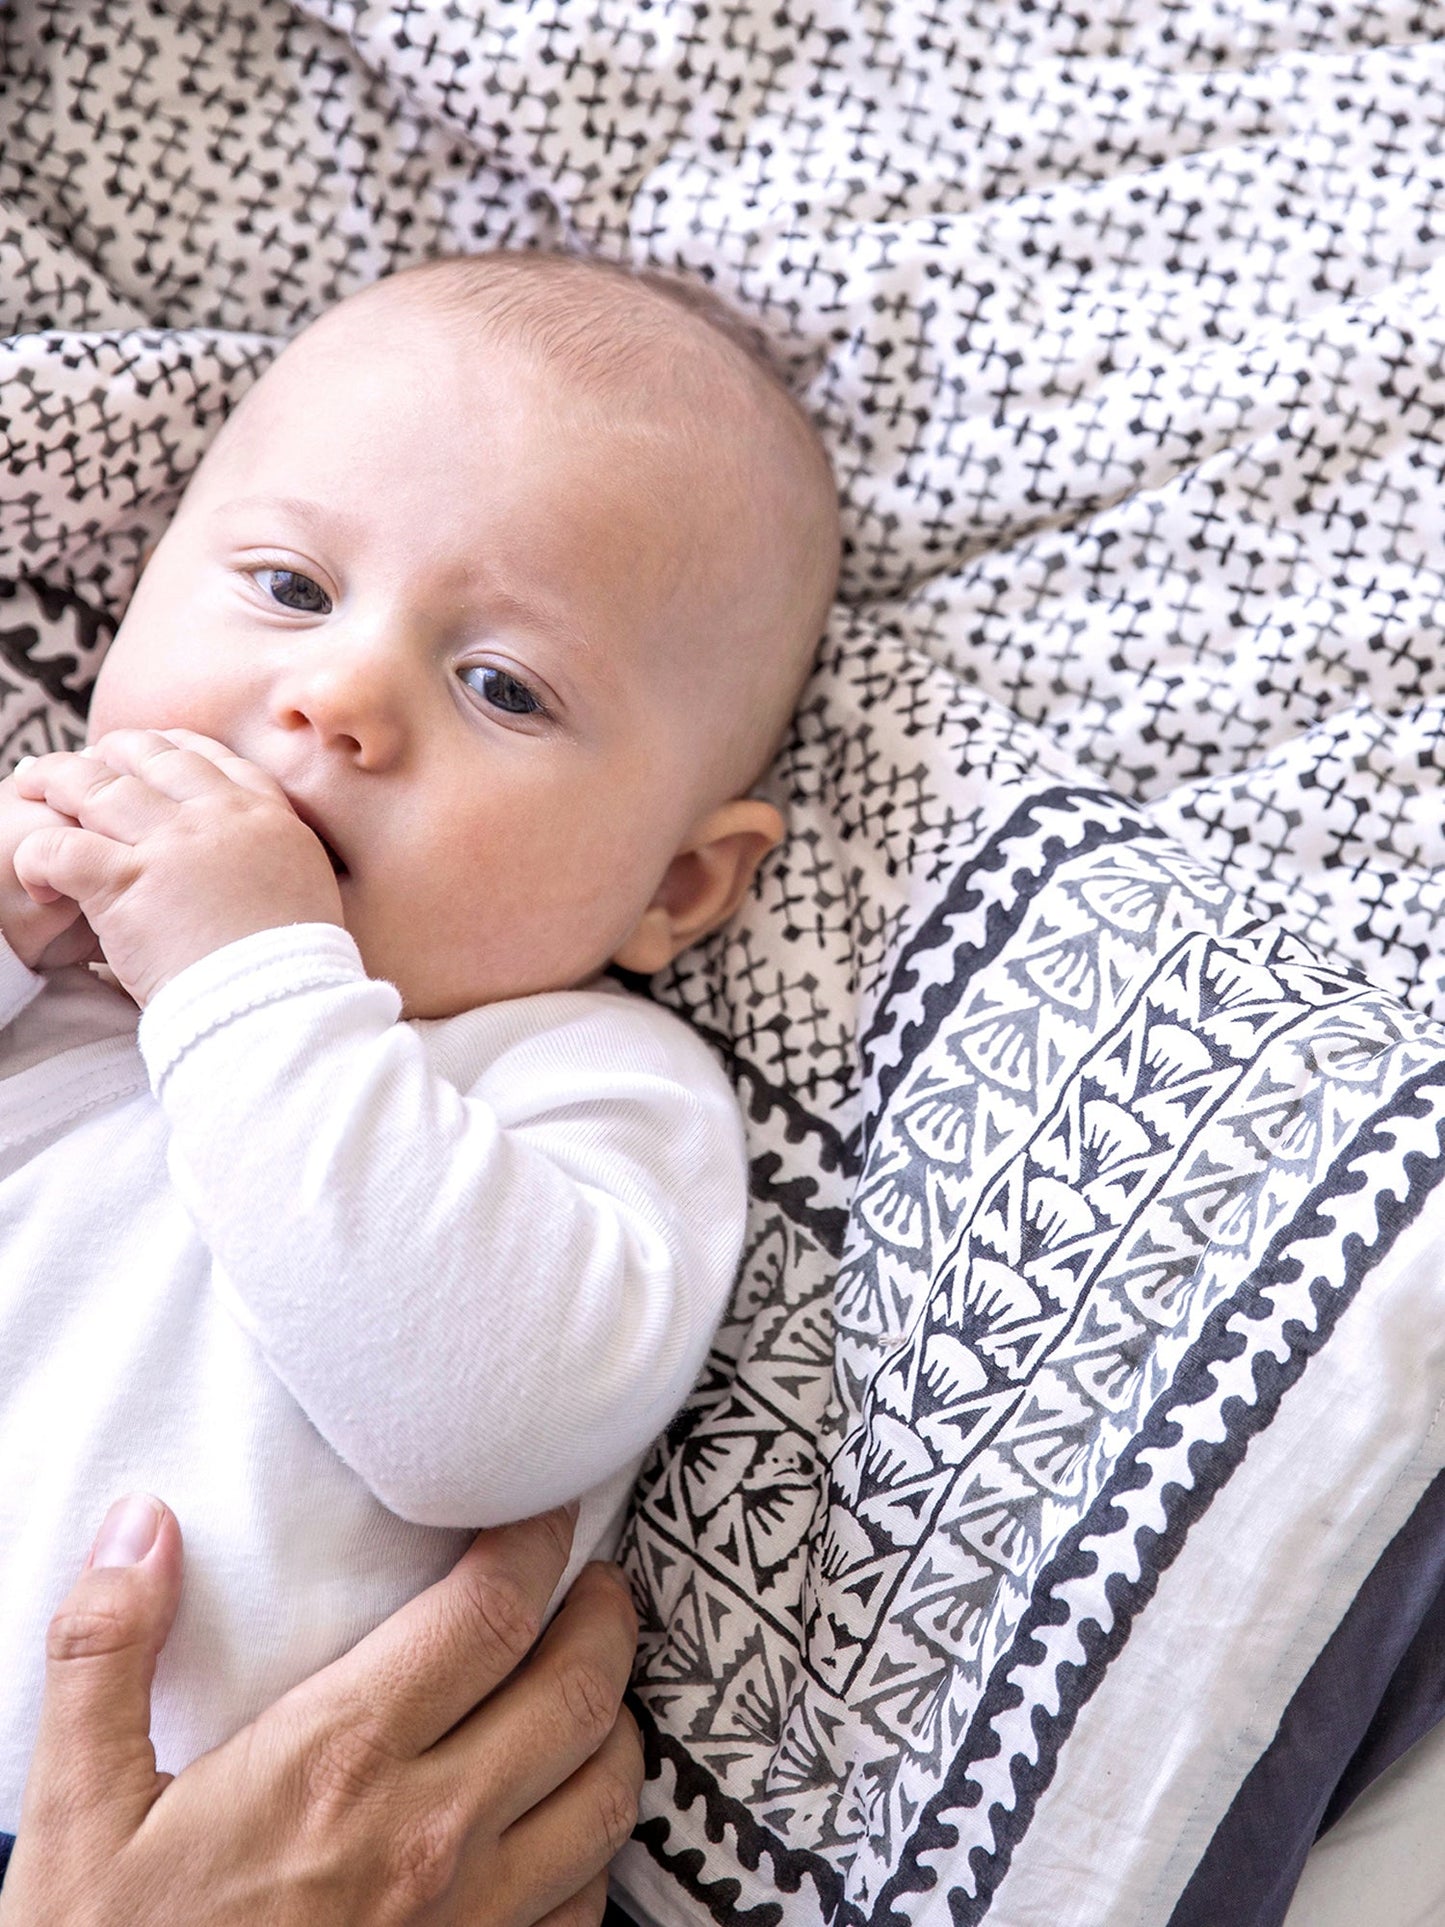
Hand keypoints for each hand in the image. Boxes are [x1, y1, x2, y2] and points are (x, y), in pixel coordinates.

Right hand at [0, 1497, 641, 1926]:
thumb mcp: (75, 1814)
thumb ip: (107, 1655)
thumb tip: (142, 1528)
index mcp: (340, 1759)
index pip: (491, 1614)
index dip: (536, 1540)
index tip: (542, 1510)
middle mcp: (429, 1834)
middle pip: (578, 1690)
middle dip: (606, 1615)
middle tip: (596, 1579)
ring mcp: (470, 1922)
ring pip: (605, 1797)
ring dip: (617, 1724)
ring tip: (599, 1682)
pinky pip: (584, 1904)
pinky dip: (594, 1845)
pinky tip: (564, 1817)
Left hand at [11, 730, 343, 1005]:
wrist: (281, 1004)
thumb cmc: (298, 971)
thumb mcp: (310, 892)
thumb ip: (278, 862)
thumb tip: (256, 865)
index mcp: (268, 819)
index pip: (214, 759)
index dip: (173, 748)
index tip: (149, 750)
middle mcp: (220, 818)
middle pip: (152, 759)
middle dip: (110, 753)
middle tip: (84, 761)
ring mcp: (172, 845)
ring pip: (98, 788)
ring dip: (57, 782)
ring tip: (33, 787)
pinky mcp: (128, 883)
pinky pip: (64, 848)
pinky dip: (39, 856)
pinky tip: (38, 875)